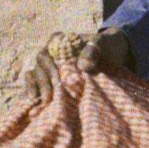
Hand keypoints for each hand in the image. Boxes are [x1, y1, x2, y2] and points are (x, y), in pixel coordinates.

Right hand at [18, 28, 132, 103]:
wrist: (113, 52)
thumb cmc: (105, 45)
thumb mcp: (101, 44)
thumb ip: (92, 52)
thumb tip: (83, 66)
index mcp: (57, 41)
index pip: (45, 55)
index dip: (48, 69)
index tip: (56, 82)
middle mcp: (50, 54)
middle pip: (39, 68)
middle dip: (43, 84)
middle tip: (49, 99)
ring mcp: (50, 67)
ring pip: (35, 77)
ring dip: (37, 91)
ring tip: (42, 106)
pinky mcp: (52, 80)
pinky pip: (38, 86)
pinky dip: (37, 94)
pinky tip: (37, 107)